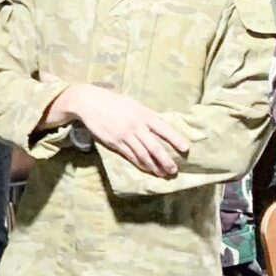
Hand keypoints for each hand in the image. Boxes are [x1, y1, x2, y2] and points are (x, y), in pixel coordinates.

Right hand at [54, 84, 192, 177]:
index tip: (185, 148)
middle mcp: (136, 126)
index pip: (163, 129)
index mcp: (144, 114)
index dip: (175, 139)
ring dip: (154, 166)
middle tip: (174, 170)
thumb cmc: (114, 102)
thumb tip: (160, 125)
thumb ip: (147, 115)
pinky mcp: (115, 143)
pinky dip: (140, 164)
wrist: (90, 103)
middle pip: (154, 147)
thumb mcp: (134, 104)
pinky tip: (146, 169)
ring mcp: (125, 136)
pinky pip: (130, 156)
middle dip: (166, 160)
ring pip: (143, 155)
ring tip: (162, 173)